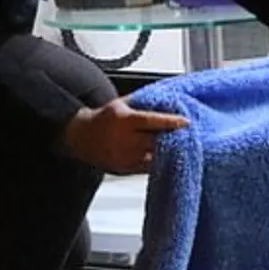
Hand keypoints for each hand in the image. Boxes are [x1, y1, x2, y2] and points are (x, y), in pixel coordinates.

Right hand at [59, 98, 189, 174]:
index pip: (152, 121)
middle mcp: (124, 141)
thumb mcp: (120, 104)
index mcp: (124, 121)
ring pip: (154, 157)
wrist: (82, 138)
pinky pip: (148, 168)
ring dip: (167, 152)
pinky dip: (158, 161)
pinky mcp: (126, 170)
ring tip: (178, 146)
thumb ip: (142, 103)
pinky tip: (165, 156)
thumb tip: (166, 99)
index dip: (171, 122)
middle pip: (156, 141)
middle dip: (172, 138)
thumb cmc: (104, 119)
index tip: (186, 122)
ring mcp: (125, 157)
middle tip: (186, 135)